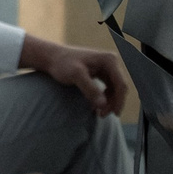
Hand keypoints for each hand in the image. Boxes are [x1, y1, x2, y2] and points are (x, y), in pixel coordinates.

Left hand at [17, 34, 133, 116]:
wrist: (51, 58)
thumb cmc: (62, 64)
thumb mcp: (75, 75)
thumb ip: (89, 88)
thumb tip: (103, 104)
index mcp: (109, 60)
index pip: (121, 84)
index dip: (119, 101)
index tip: (114, 114)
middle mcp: (111, 62)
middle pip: (119, 88)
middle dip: (113, 103)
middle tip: (102, 115)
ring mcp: (106, 67)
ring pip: (114, 90)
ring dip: (108, 102)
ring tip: (98, 113)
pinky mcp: (101, 73)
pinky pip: (108, 89)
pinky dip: (103, 99)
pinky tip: (94, 107)